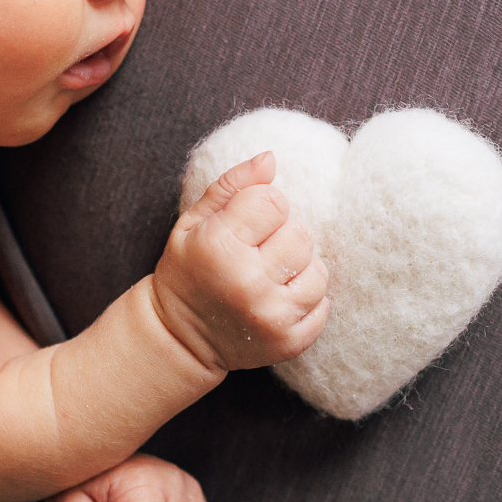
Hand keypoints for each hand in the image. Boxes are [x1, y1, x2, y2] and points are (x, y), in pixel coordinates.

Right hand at [150, 151, 329, 373]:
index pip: (273, 201)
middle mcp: (247, 284)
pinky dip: (305, 300)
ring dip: (299, 269)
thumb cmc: (186, 271)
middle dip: (282, 237)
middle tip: (258, 252)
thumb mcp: (192, 222)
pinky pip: (322, 306)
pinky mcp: (289, 343)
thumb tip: (271, 158)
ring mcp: (271, 318)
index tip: (245, 225)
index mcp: (218, 247)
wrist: (178, 339)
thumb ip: (231, 186)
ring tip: (271, 276)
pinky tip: (279, 300)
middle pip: (300, 235)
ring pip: (318, 271)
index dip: (261, 208)